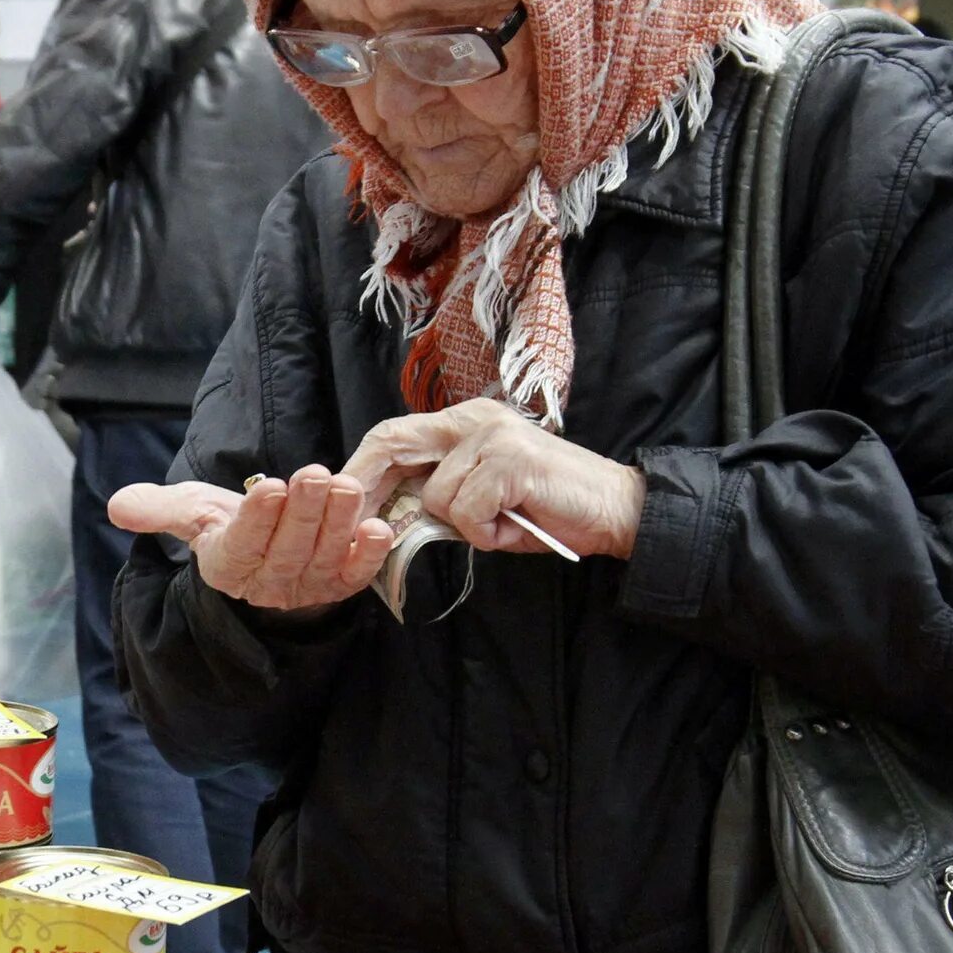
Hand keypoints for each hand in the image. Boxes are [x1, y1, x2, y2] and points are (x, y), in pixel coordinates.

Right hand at [108, 463, 393, 615]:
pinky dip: (369, 555)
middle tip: (315, 474)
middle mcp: (268, 583)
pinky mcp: (341, 587)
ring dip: (338, 524)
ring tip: (346, 487)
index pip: (242, 544)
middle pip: (287, 550)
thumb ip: (157, 508)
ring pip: (324, 558)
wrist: (267, 550)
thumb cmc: (227, 525)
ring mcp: (308, 588)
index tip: (270, 487)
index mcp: (228, 565)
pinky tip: (378, 528)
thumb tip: (116, 505)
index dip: (258, 520)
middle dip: (303, 513)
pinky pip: (357, 576)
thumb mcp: (191, 511)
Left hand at [339, 400, 643, 559]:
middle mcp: (474, 418)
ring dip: (464, 526)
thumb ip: (443, 492)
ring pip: (437, 495)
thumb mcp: (484, 496)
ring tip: (502, 523)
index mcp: (464, 421)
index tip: (337, 499)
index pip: (394, 434)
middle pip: (393, 442)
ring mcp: (493, 436)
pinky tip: (515, 526)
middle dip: (367, 485)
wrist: (615, 510)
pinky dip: (487, 534)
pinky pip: (467, 513)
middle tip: (354, 521)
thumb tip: (391, 512)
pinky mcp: (510, 462)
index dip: (360, 467)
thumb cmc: (547, 508)